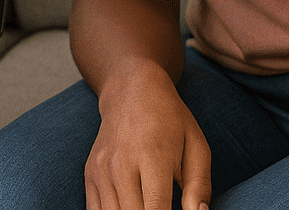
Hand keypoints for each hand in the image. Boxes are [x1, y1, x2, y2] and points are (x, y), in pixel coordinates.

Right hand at [87, 65, 210, 209]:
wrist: (130, 90)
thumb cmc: (170, 120)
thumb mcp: (196, 145)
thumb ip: (199, 184)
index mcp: (152, 156)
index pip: (156, 209)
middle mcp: (121, 163)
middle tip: (164, 209)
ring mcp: (101, 169)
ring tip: (147, 206)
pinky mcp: (89, 174)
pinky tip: (128, 207)